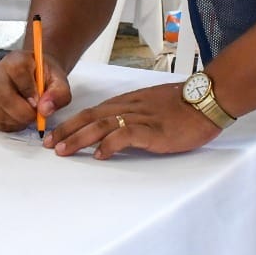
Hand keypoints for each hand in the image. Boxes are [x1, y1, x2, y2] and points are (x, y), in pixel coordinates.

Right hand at [0, 50, 71, 132]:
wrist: (38, 76)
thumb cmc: (45, 76)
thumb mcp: (60, 81)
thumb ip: (58, 94)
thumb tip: (45, 109)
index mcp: (16, 60)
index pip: (17, 72)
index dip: (29, 91)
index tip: (39, 100)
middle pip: (5, 98)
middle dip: (25, 112)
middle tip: (37, 113)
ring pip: (1, 112)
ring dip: (20, 120)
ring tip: (31, 113)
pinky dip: (13, 124)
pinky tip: (22, 117)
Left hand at [44, 83, 219, 158]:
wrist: (206, 99)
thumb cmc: (181, 104)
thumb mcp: (149, 105)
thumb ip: (130, 114)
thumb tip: (111, 130)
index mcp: (126, 102)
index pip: (90, 111)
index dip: (69, 123)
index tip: (53, 135)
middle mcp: (128, 108)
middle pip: (90, 117)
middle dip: (67, 131)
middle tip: (50, 145)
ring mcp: (140, 118)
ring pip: (102, 125)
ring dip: (80, 138)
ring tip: (65, 150)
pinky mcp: (154, 131)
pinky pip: (126, 135)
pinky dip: (110, 144)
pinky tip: (100, 155)